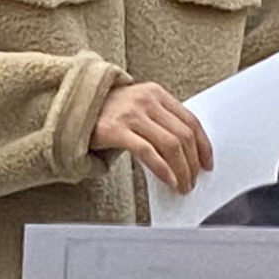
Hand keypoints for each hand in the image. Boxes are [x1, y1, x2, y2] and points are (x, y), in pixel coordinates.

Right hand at [91, 80, 211, 192]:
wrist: (71, 109)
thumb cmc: (107, 114)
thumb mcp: (138, 108)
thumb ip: (160, 121)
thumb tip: (186, 153)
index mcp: (156, 93)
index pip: (190, 120)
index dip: (203, 145)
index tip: (207, 163)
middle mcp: (146, 100)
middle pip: (182, 135)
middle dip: (192, 163)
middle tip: (193, 180)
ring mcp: (130, 113)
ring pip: (170, 145)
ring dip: (181, 170)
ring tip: (182, 185)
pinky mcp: (115, 129)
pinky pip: (148, 152)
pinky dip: (163, 169)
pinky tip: (169, 180)